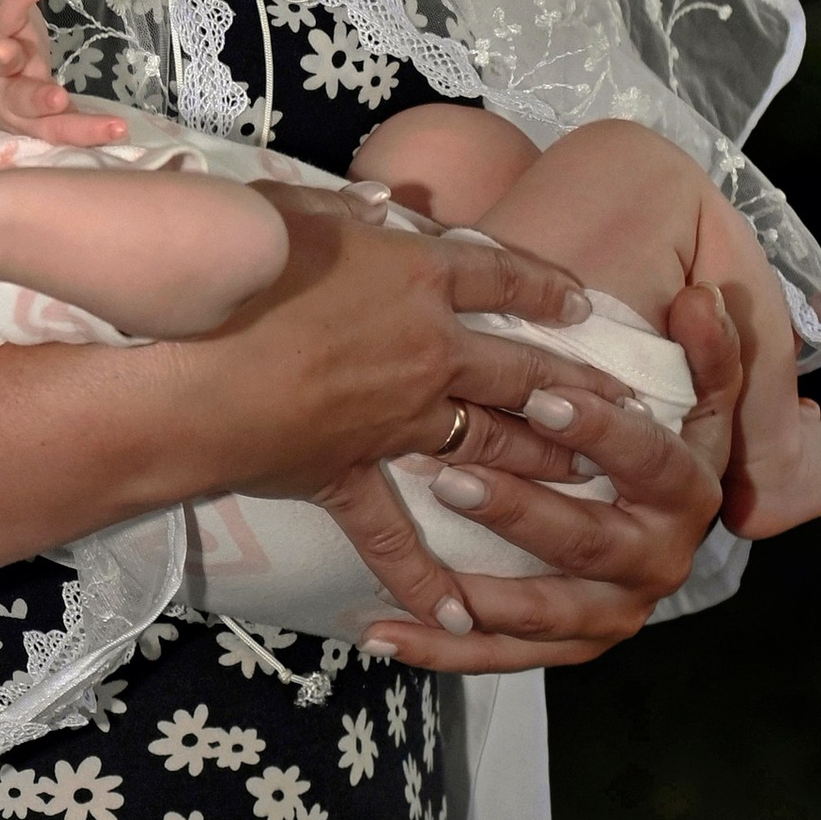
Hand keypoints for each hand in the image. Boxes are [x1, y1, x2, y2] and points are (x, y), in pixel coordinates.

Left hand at [0, 0, 122, 144]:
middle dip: (41, 100)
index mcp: (35, 121)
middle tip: (58, 99)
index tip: (120, 129)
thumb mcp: (50, 117)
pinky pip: (7, 15)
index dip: (89, 132)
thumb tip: (127, 132)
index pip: (62, 130)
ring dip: (7, 57)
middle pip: (26, 101)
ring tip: (5, 48)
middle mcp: (14, 97)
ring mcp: (3, 66)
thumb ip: (77, 124)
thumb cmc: (30, 98)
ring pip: (4, 64)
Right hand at [144, 187, 641, 637]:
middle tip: (624, 405)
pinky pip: (393, 535)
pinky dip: (424, 579)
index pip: (499, 274)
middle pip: (520, 367)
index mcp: (417, 277)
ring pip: (488, 441)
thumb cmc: (239, 274)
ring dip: (539, 459)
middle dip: (575, 385)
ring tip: (582, 474)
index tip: (578, 301)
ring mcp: (397, 421)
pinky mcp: (350, 474)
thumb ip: (342, 207)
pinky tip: (460, 618)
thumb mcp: (290, 210)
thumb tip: (378, 202)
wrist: (196, 369)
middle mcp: (428, 351)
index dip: (543, 285)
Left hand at [352, 282, 739, 668]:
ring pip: (543, 610)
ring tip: (419, 571)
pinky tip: (384, 635)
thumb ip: (704, 349)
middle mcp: (656, 561)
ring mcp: (610, 611)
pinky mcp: (566, 645)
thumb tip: (703, 301)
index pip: (651, 461)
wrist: (652, 520)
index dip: (603, 430)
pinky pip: (500, 656)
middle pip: (586, 541)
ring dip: (479, 593)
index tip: (545, 396)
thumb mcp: (694, 395)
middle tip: (453, 476)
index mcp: (686, 493)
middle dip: (520, 511)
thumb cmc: (653, 439)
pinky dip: (443, 650)